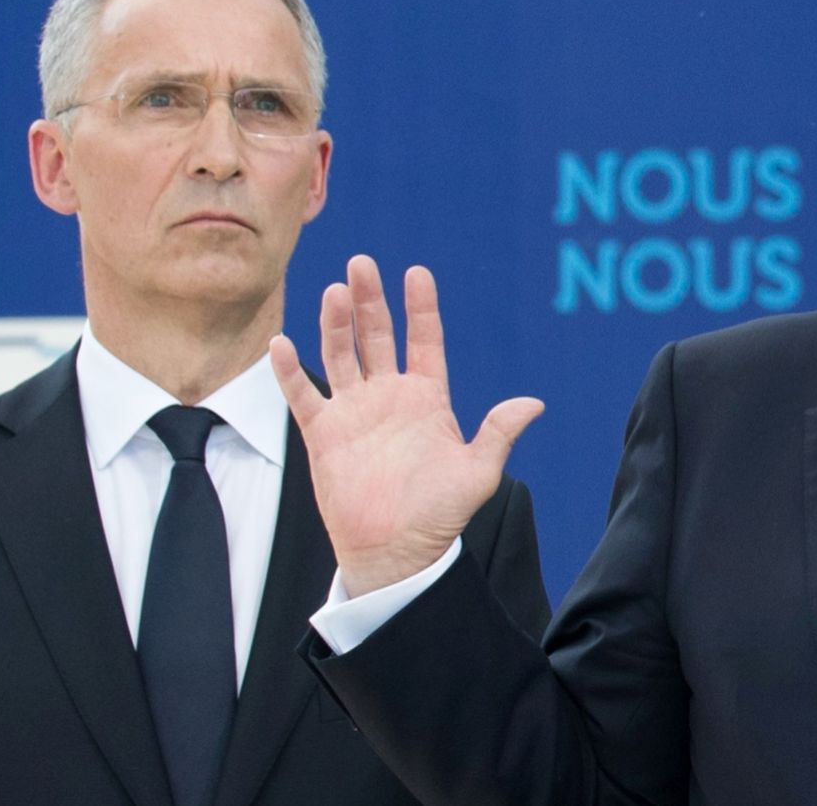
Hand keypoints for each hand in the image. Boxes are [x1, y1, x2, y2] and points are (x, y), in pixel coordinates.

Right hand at [270, 255, 543, 596]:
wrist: (395, 553)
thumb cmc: (439, 515)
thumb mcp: (477, 473)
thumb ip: (499, 433)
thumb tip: (534, 403)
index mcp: (427, 398)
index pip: (424, 340)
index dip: (420, 307)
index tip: (416, 273)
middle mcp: (389, 396)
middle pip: (376, 335)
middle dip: (370, 300)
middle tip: (362, 263)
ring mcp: (354, 411)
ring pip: (340, 355)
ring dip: (335, 324)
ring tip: (335, 292)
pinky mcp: (323, 434)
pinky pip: (303, 396)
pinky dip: (290, 371)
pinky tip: (281, 345)